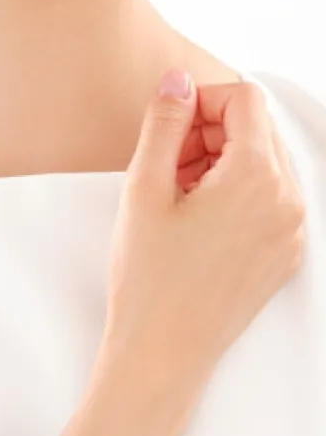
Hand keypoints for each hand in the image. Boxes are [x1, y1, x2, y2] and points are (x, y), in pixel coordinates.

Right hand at [101, 71, 304, 389]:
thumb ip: (164, 124)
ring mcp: (292, 232)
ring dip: (222, 165)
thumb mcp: (144, 191)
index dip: (200, 101)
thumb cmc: (148, 281)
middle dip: (210, 134)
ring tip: (177, 199)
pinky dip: (237, 197)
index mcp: (258, 177)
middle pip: (258, 132)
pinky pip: (270, 202)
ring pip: (264, 166)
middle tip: (165, 166)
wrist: (162, 355)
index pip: (244, 99)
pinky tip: (196, 224)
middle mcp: (288, 201)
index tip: (167, 128)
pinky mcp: (284, 256)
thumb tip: (178, 81)